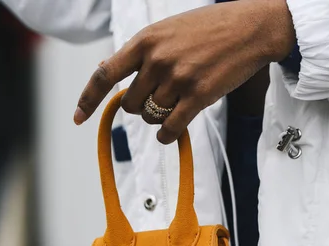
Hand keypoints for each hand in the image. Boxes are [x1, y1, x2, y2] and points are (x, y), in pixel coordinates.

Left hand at [74, 0, 294, 143]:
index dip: (88, 99)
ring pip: (151, 116)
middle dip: (140, 106)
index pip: (105, 74)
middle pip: (130, 104)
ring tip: (176, 103)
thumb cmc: (209, 27)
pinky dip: (166, 135)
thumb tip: (113, 72)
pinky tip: (169, 133)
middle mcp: (157, 60)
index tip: (78, 118)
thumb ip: (142, 51)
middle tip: (158, 98)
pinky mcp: (199, 96)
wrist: (249, 27)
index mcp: (145, 41)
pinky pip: (171, 128)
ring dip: (158, 117)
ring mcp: (178, 79)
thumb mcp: (168, 30)